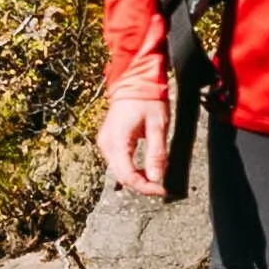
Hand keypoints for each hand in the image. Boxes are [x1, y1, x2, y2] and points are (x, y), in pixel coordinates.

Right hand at [99, 59, 173, 200]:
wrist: (135, 78)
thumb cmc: (148, 99)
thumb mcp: (158, 126)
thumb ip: (157, 154)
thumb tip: (156, 178)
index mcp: (117, 142)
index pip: (128, 176)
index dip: (145, 187)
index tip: (162, 189)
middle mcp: (106, 144)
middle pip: (122, 176)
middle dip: (142, 184)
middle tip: (162, 186)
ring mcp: (105, 142)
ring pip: (119, 170)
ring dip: (137, 177)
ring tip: (156, 176)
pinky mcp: (109, 139)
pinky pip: (119, 161)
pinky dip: (132, 167)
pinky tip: (146, 167)